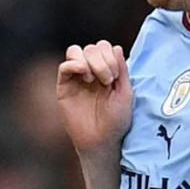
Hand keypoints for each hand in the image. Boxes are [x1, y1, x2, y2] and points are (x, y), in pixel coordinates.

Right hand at [56, 40, 134, 158]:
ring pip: (76, 51)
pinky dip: (73, 64)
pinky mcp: (64, 87)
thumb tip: (116, 47)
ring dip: (88, 60)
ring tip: (93, 79)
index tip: (115, 77)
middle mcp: (91, 71)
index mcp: (107, 70)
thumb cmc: (116, 121)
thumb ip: (122, 70)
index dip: (110, 56)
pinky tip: (84, 76)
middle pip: (92, 48)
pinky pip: (64, 66)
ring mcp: (76, 78)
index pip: (105, 47)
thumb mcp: (125, 93)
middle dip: (101, 60)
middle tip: (107, 80)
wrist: (102, 141)